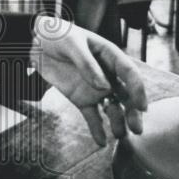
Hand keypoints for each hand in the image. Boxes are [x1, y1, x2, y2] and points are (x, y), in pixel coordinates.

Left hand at [31, 16, 147, 145]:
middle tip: (137, 129)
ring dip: (118, 122)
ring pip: (112, 108)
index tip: (142, 107)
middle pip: (126, 95)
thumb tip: (104, 86)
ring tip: (119, 135)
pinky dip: (97, 128)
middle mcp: (107, 74)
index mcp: (109, 56)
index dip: (138, 91)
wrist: (35, 42)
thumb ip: (87, 64)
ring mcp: (95, 88)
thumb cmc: (57, 35)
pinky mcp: (81, 98)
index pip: (130, 74)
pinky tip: (101, 142)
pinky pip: (92, 115)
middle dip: (133, 112)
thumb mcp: (71, 44)